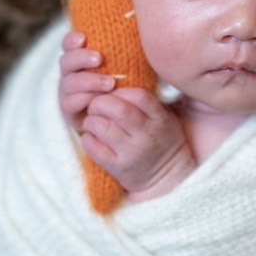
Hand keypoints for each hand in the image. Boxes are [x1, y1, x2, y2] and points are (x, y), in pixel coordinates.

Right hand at [59, 31, 116, 131]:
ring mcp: (67, 92)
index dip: (72, 40)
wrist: (118, 117)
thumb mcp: (123, 66)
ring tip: (110, 83)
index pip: (69, 44)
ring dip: (88, 81)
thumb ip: (123, 50)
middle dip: (81, 58)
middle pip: (66, 61)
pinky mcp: (68, 110)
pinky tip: (97, 99)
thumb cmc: (122, 84)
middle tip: (99, 59)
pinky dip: (83, 100)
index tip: (83, 38)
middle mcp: (70, 73)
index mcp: (80, 59)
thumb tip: (135, 25)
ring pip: (69, 82)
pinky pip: (70, 103)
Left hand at [81, 88, 195, 201]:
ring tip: (93, 120)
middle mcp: (145, 135)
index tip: (113, 92)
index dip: (120, 90)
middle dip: (100, 102)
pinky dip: (88, 138)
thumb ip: (147, 101)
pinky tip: (92, 136)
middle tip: (96, 105)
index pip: (138, 95)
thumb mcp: (165, 117)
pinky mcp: (118, 167)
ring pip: (101, 126)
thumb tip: (119, 77)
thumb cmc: (162, 139)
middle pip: (117, 109)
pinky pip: (93, 148)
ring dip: (91, 120)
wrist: (168, 177)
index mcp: (159, 119)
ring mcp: (131, 152)